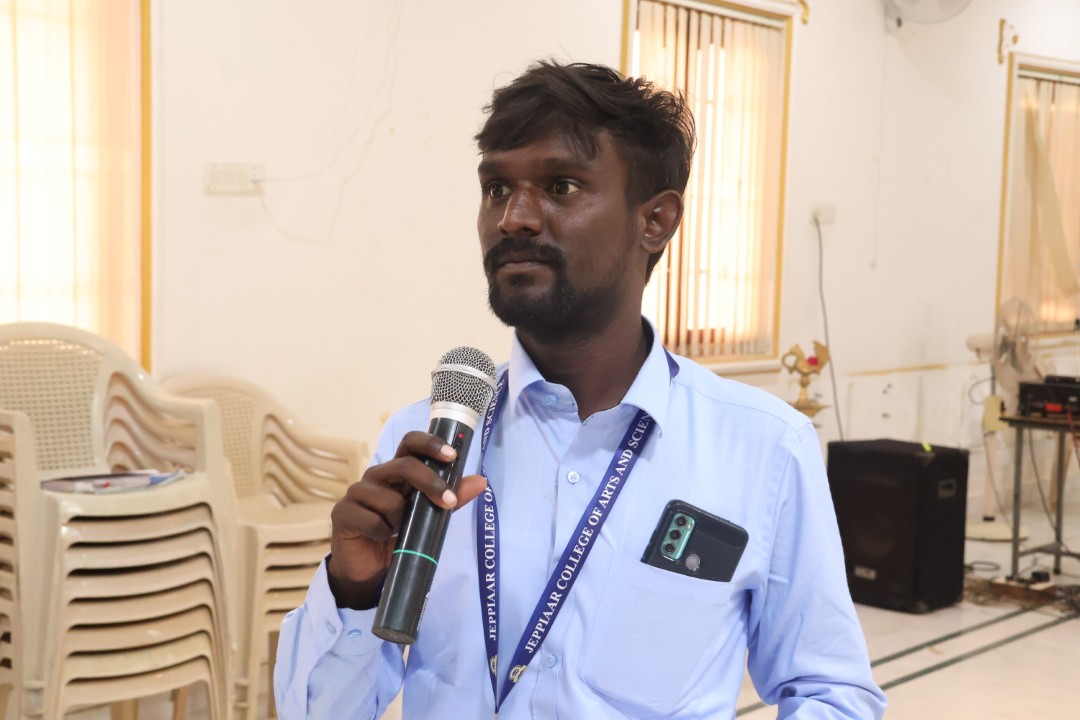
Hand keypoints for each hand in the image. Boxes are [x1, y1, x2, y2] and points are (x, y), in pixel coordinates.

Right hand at [326, 430, 486, 608]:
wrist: (368, 566)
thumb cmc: (398, 534)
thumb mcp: (428, 516)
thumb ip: (451, 498)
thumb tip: (481, 481)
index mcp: (397, 471)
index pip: (410, 443)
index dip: (430, 443)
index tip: (451, 455)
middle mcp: (376, 476)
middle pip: (403, 465)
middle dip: (429, 482)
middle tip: (448, 502)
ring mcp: (357, 493)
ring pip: (388, 498)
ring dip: (401, 518)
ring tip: (399, 529)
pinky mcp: (342, 513)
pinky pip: (371, 520)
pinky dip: (383, 532)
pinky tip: (381, 537)